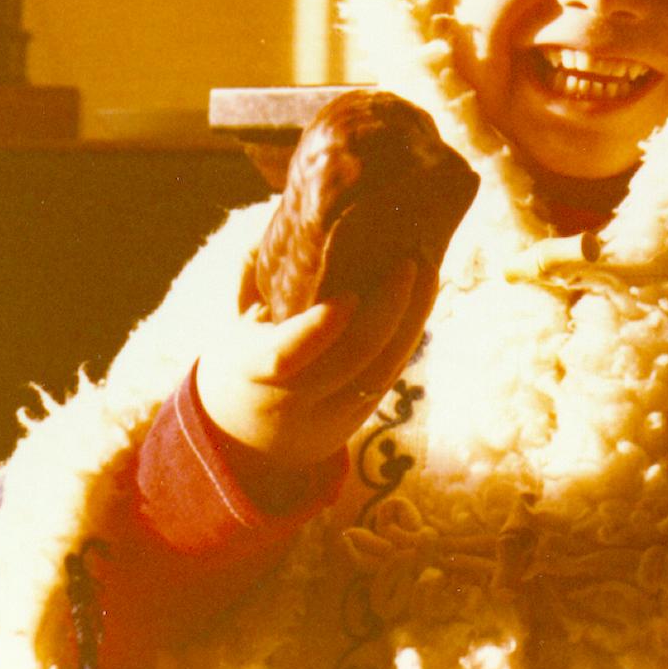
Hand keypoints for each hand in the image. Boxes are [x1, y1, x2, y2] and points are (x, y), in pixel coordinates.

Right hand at [195, 257, 435, 483]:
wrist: (252, 439)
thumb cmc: (246, 358)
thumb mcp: (238, 327)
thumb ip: (259, 281)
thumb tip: (280, 229)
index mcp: (252, 373)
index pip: (286, 356)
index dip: (318, 329)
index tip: (348, 295)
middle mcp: (294, 400)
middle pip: (351, 360)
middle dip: (387, 310)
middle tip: (407, 262)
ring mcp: (332, 413)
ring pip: (383, 369)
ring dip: (412, 318)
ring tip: (428, 270)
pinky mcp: (362, 415)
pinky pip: (392, 371)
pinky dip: (411, 331)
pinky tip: (426, 294)